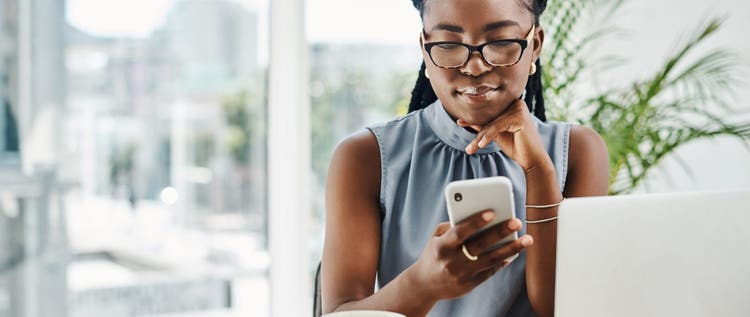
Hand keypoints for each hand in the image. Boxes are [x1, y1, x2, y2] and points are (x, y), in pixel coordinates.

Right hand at [406, 210, 533, 300]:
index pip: (460, 232)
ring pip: (491, 260)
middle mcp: (452, 262)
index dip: (475, 222)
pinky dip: (503, 261)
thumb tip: (480, 217)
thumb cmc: (434, 254)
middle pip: (480, 245)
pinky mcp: (470, 285)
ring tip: (527, 239)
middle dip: (500, 232)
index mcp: (441, 247)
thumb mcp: (436, 238)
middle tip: (517, 221)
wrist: (425, 284)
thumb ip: (453, 226)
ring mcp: (462, 275)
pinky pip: (490, 271)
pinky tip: (514, 252)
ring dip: (511, 249)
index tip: (491, 212)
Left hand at [459, 99, 551, 171]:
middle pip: (490, 116)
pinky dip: (487, 136)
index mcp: (511, 104)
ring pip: (492, 122)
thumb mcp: (496, 133)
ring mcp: (519, 108)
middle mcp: (516, 102)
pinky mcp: (519, 116)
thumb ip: (483, 125)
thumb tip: (463, 120)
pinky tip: (480, 145)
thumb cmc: (516, 146)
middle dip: (476, 130)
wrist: (532, 159)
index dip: (475, 118)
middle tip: (466, 142)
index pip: (489, 111)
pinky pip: (497, 126)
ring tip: (471, 149)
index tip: (460, 122)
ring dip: (480, 137)